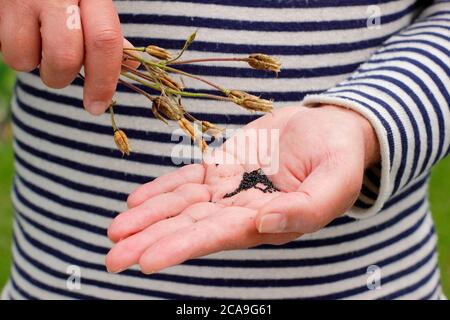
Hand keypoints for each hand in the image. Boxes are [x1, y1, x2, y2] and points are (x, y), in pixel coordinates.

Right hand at [0, 0, 134, 114]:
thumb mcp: (94, 0)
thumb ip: (108, 31)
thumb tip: (131, 68)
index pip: (104, 41)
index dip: (104, 81)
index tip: (98, 106)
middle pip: (65, 57)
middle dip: (63, 79)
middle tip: (62, 73)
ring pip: (25, 58)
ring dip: (36, 67)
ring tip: (40, 47)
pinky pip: (4, 48)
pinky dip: (17, 54)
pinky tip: (25, 36)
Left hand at [106, 105, 379, 273]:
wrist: (330, 127)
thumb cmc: (339, 156)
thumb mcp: (336, 182)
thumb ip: (305, 208)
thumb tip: (265, 222)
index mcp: (268, 221)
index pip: (218, 236)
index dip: (182, 247)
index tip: (146, 259)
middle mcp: (242, 210)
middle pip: (190, 226)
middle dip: (151, 240)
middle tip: (113, 258)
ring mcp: (230, 188)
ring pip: (182, 204)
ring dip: (148, 217)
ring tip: (114, 230)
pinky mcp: (223, 166)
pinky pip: (187, 178)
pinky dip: (162, 189)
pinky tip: (136, 201)